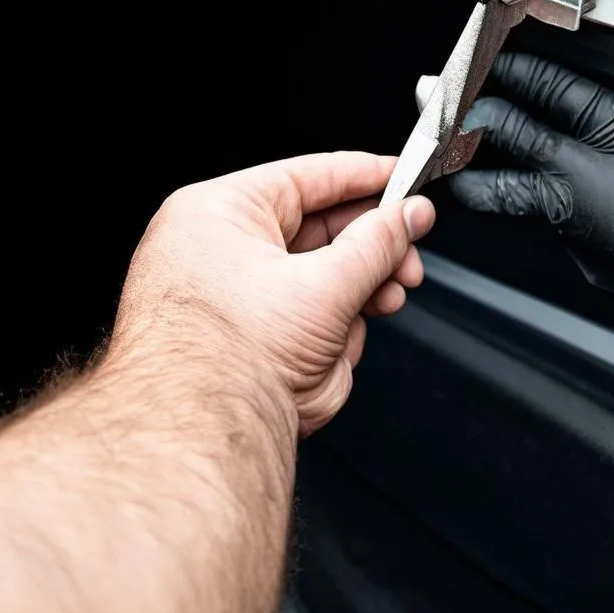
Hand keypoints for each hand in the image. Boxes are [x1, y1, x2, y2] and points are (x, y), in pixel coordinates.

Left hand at [110, 153, 434, 434]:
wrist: (204, 435)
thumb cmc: (226, 358)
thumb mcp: (326, 286)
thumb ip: (379, 244)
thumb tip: (409, 215)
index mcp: (218, 212)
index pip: (308, 176)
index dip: (364, 176)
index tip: (404, 177)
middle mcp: (217, 246)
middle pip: (318, 228)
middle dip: (371, 248)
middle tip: (408, 252)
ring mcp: (231, 293)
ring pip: (319, 274)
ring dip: (358, 291)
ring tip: (384, 299)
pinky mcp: (247, 335)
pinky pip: (306, 312)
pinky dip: (334, 324)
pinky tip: (343, 339)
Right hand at [451, 55, 613, 344]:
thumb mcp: (579, 171)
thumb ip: (526, 142)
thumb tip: (483, 117)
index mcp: (603, 112)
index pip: (539, 78)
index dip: (496, 73)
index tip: (456, 75)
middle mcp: (590, 141)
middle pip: (523, 117)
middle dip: (478, 114)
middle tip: (436, 113)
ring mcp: (581, 178)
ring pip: (519, 158)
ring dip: (480, 155)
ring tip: (440, 149)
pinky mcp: (574, 214)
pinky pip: (524, 195)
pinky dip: (493, 192)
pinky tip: (468, 189)